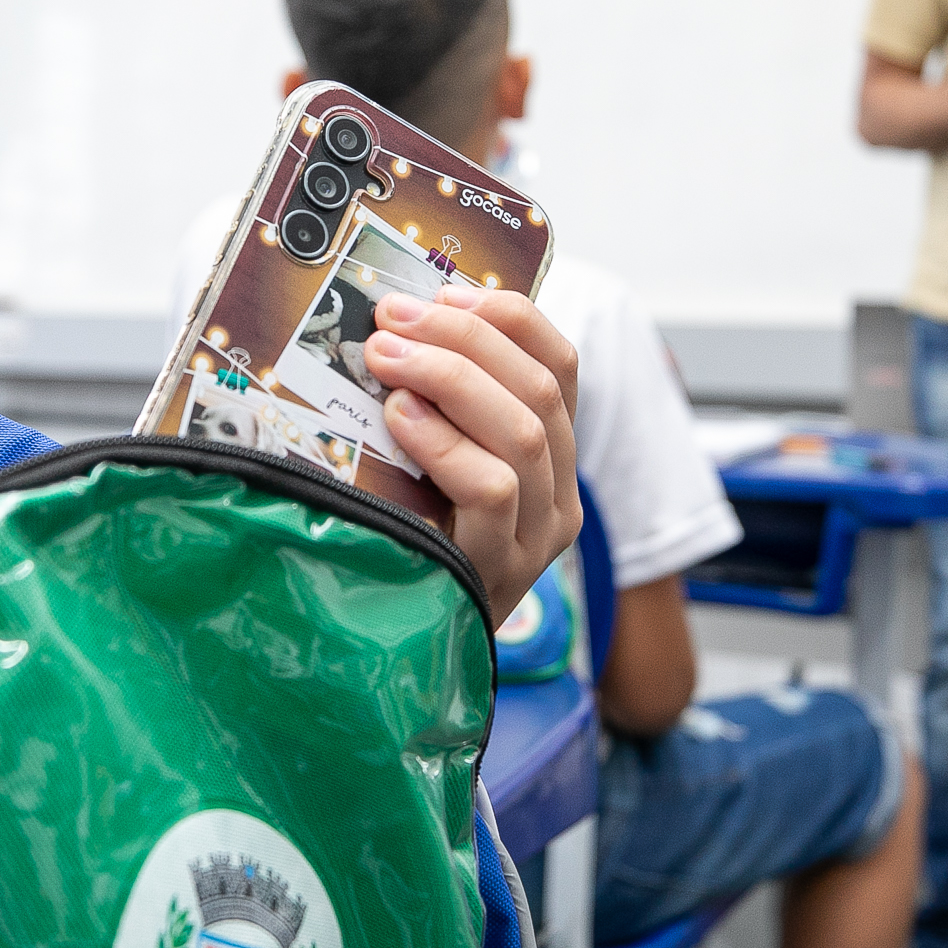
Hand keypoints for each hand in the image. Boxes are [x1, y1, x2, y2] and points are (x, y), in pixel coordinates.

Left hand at [362, 287, 581, 621]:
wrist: (408, 654)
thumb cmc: (414, 544)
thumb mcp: (435, 468)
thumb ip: (440, 408)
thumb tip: (395, 323)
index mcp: (555, 457)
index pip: (562, 364)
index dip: (507, 318)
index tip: (441, 294)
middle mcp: (561, 495)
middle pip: (539, 386)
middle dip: (460, 338)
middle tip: (390, 319)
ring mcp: (539, 536)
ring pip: (523, 430)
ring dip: (449, 378)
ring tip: (385, 357)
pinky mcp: (502, 569)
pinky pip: (492, 489)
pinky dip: (444, 442)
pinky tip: (398, 419)